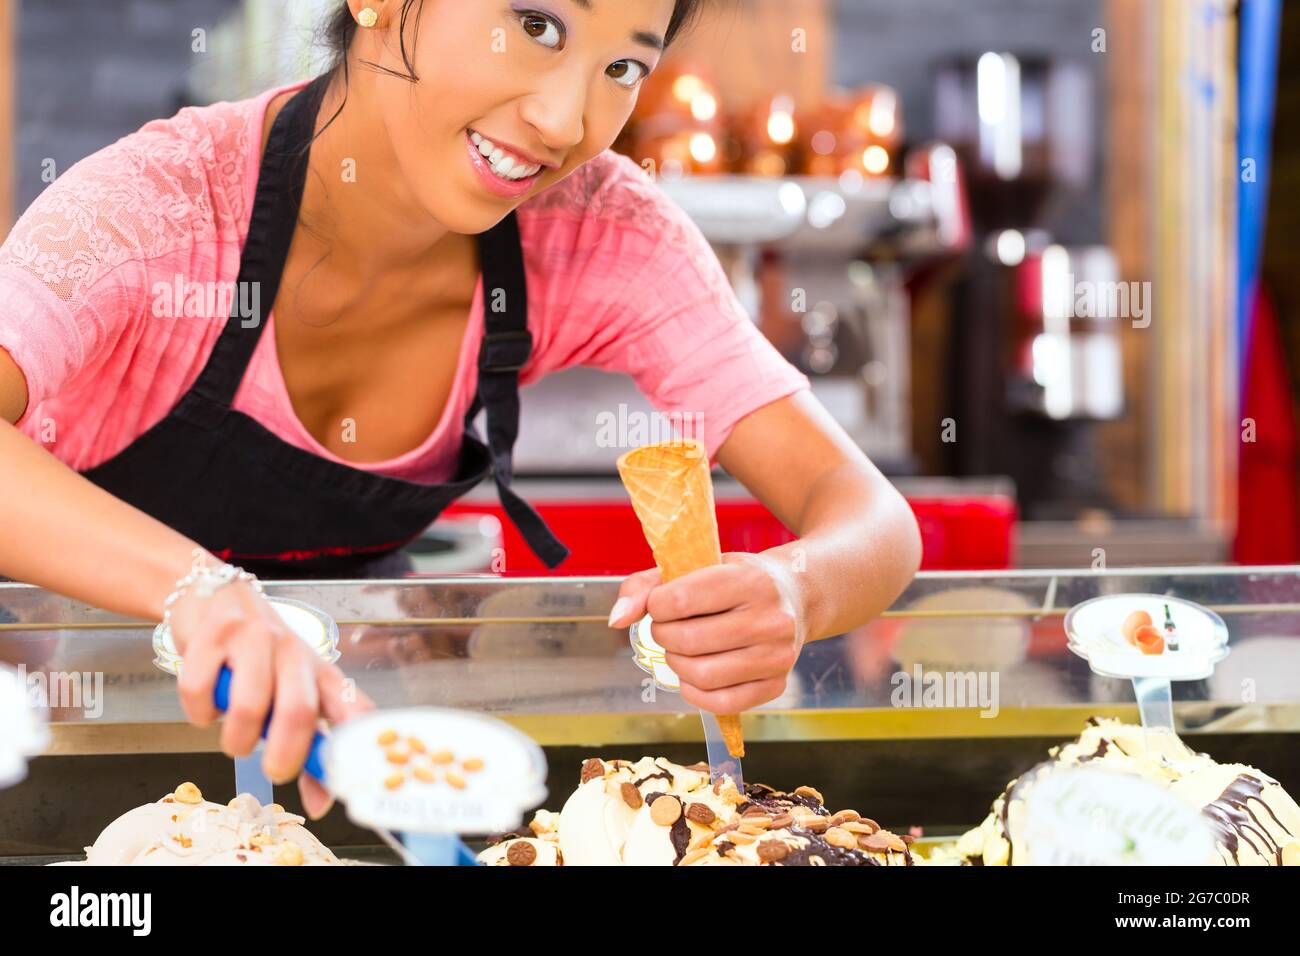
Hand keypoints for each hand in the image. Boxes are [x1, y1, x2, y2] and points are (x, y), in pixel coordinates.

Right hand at [168, 577, 372, 818]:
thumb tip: (321, 803)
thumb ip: (307, 746)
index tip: (348, 778)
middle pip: (299, 710)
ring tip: (234, 738)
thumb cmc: (259, 656)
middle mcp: (293, 652)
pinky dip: (198, 712)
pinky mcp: (213, 634)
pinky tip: (205, 705)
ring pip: (249, 705)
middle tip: (273, 771)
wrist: (214, 596)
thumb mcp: (290, 692)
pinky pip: (200, 689)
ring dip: (236, 738)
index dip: (355, 742)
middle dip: (285, 754)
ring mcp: (253, 639)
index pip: (352, 705)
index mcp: (319, 672)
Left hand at [608, 552, 805, 711]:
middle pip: (688, 641)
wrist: (795, 595)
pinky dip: (694, 693)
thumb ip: (646, 585)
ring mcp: (777, 655)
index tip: (662, 603)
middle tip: (667, 629)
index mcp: (750, 580)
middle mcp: (770, 619)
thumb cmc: (734, 578)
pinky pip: (722, 703)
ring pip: (703, 676)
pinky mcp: (777, 684)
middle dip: (663, 636)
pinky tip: (692, 675)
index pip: (679, 600)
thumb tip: (615, 620)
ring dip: (676, 665)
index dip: (656, 605)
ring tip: (680, 650)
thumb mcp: (696, 565)